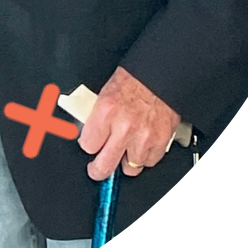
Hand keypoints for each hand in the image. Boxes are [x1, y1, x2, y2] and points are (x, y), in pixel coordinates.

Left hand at [78, 66, 180, 180]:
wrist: (160, 77)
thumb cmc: (133, 80)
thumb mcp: (104, 92)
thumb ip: (96, 116)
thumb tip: (86, 131)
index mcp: (106, 111)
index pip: (88, 145)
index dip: (87, 146)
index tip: (89, 146)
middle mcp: (125, 127)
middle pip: (105, 165)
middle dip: (98, 170)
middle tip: (96, 170)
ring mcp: (144, 137)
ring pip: (130, 167)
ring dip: (126, 161)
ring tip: (124, 151)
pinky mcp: (161, 142)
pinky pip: (149, 162)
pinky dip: (144, 156)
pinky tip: (140, 146)